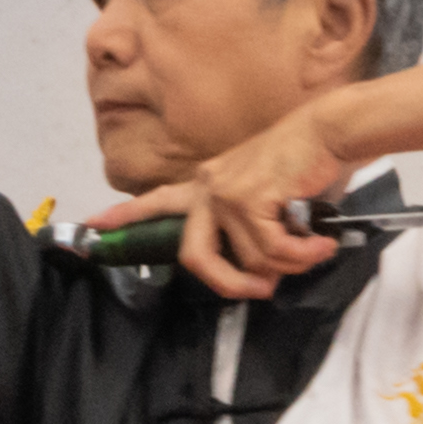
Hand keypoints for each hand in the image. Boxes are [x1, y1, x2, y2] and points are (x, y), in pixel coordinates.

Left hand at [93, 103, 352, 300]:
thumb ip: (251, 228)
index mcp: (207, 182)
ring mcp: (225, 192)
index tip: (92, 227)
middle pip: (194, 257)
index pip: (158, 201)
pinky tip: (322, 243)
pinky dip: (302, 255)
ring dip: (290, 264)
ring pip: (250, 260)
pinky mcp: (248, 199)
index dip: (125, 217)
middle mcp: (208, 186)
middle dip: (229, 284)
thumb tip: (261, 275)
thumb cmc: (306, 163)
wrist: (329, 132)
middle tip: (262, 291)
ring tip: (314, 250)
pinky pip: (272, 252)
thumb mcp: (266, 194)